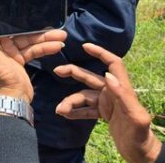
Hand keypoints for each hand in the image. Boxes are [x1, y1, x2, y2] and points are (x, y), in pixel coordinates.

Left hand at [0, 23, 66, 102]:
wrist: (12, 100)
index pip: (1, 25)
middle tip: (55, 26)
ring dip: (45, 38)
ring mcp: (9, 52)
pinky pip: (32, 50)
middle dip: (37, 29)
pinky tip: (57, 45)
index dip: (14, 19)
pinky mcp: (19, 60)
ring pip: (29, 40)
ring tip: (62, 35)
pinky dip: (44, 48)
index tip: (29, 11)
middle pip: (19, 32)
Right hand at [54, 43, 161, 162]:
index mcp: (122, 89)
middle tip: (57, 71)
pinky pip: (85, 110)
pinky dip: (74, 111)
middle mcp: (112, 93)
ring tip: (59, 110)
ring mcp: (107, 103)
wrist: (141, 154)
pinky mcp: (103, 114)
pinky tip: (64, 114)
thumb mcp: (135, 117)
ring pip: (84, 95)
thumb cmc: (141, 136)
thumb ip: (123, 95)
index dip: (100, 53)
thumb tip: (107, 75)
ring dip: (70, 101)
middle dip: (73, 72)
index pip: (113, 64)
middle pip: (90, 77)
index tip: (85, 46)